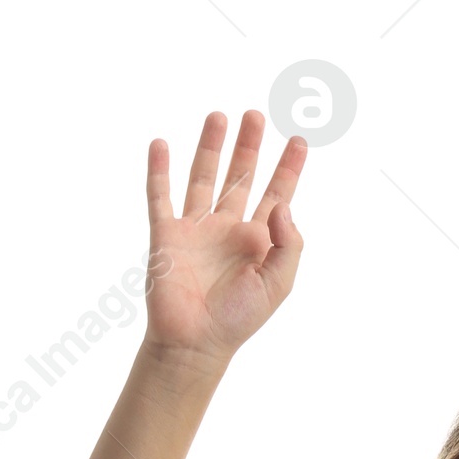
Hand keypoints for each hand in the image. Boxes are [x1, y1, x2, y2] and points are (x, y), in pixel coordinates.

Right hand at [143, 110, 304, 368]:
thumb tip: (284, 204)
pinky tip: (161, 145)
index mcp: (256, 240)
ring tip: (219, 116)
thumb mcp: (278, 283)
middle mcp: (226, 229)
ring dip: (210, 147)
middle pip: (240, 176)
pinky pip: (160, 197)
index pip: (275, 194)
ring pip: (203, 177)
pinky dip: (159, 171)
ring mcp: (195, 229)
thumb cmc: (239, 319)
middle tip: (256, 115)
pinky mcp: (167, 235)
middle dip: (249, 146)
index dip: (288, 168)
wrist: (196, 343)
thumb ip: (289, 244)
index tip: (299, 140)